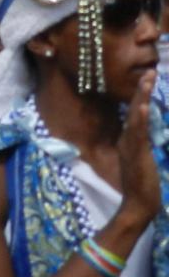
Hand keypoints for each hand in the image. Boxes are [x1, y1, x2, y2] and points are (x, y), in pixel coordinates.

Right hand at [117, 68, 161, 224]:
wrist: (138, 204)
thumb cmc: (143, 187)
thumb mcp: (143, 162)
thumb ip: (142, 147)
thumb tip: (143, 137)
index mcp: (129, 141)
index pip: (135, 114)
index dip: (141, 97)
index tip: (147, 80)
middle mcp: (128, 140)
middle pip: (134, 110)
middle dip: (142, 90)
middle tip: (149, 72)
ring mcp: (131, 146)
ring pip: (136, 117)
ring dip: (141, 97)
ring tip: (147, 80)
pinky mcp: (137, 153)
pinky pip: (138, 133)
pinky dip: (140, 118)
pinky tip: (143, 106)